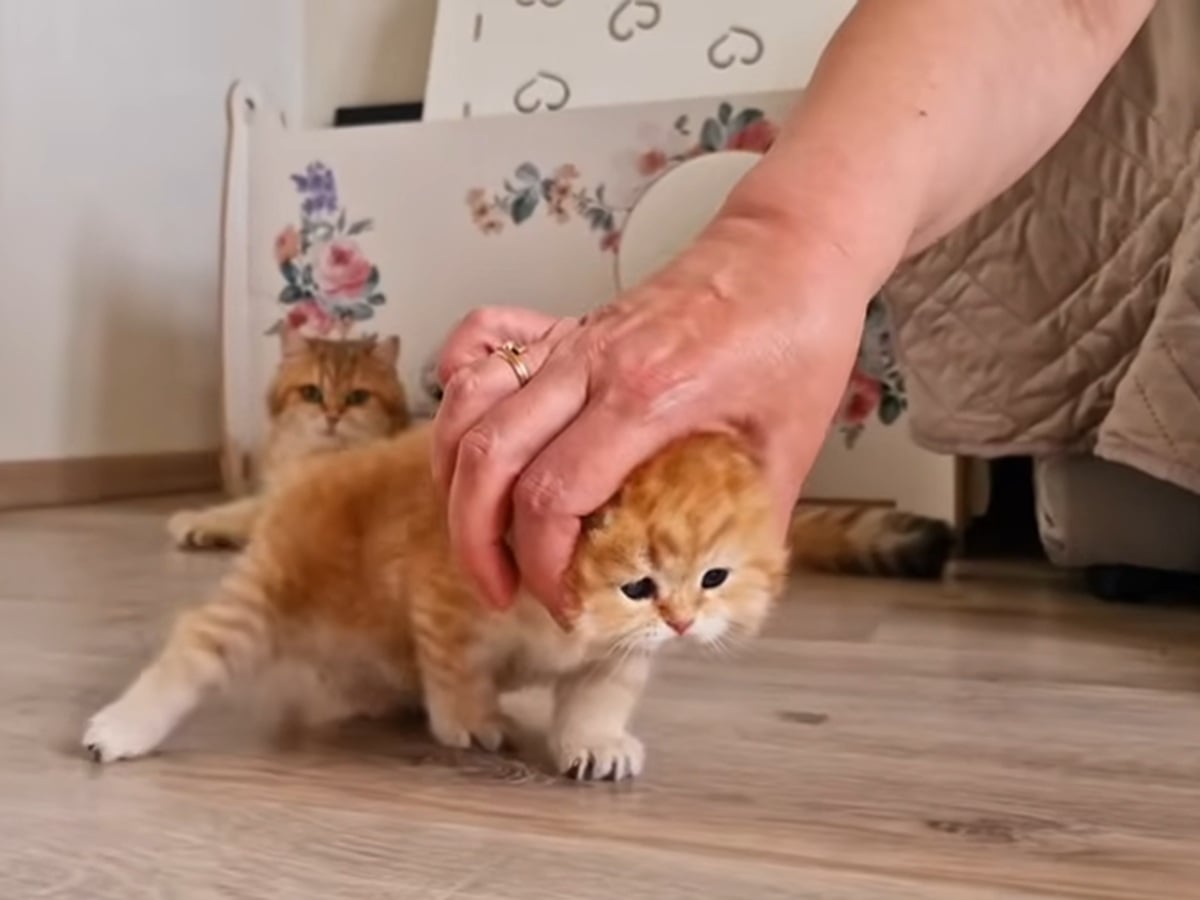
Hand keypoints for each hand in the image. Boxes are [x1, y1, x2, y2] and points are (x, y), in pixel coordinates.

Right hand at [432, 211, 872, 620]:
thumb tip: (711, 595)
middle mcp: (591, 363)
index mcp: (647, 396)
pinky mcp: (569, 323)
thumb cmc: (796, 332)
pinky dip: (457, 387)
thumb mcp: (790, 446)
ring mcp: (572, 339)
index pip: (553, 496)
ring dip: (453, 477)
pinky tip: (465, 429)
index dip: (544, 565)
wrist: (792, 246)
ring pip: (468, 406)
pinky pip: (482, 340)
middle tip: (501, 590)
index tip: (567, 605)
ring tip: (473, 531)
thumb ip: (747, 528)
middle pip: (488, 457)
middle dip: (476, 540)